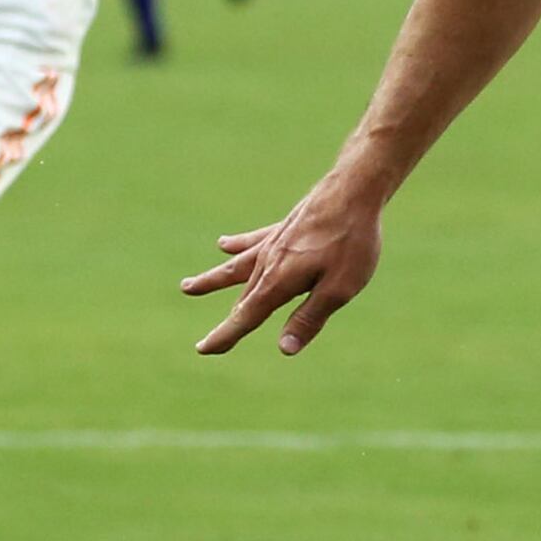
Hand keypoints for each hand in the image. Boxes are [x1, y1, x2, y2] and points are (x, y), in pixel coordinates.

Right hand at [181, 165, 389, 355]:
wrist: (353, 191)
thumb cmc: (351, 242)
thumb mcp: (339, 289)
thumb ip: (309, 318)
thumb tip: (284, 349)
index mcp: (278, 282)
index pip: (246, 317)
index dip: (225, 336)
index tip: (203, 349)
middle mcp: (267, 263)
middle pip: (242, 299)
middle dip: (227, 323)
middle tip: (205, 345)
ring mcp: (273, 243)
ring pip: (236, 267)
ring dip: (213, 281)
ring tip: (187, 287)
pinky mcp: (283, 228)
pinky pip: (252, 240)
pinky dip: (236, 245)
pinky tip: (222, 244)